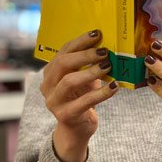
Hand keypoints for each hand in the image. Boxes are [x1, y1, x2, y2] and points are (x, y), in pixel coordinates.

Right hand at [40, 29, 118, 161]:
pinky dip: (101, 93)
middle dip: (85, 55)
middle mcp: (47, 85)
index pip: (63, 51)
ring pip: (69, 81)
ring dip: (91, 72)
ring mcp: (54, 101)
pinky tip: (114, 86)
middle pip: (63, 64)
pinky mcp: (65, 115)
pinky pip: (84, 102)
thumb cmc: (82, 97)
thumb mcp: (84, 78)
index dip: (80, 42)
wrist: (77, 128)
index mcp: (50, 72)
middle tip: (104, 52)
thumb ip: (89, 63)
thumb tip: (107, 44)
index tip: (98, 34)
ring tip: (108, 66)